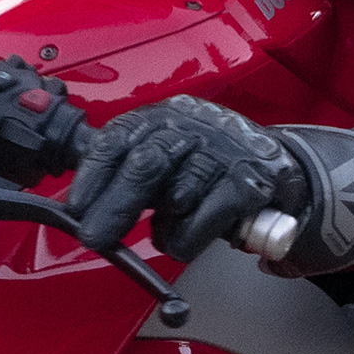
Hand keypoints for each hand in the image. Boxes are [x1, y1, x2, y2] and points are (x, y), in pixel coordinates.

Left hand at [65, 97, 307, 261]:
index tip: (76, 207)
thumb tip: (80, 203)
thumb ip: (126, 169)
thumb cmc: (209, 165)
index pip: (118, 138)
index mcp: (163, 115)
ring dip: (161, 227)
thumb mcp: (164, 153)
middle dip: (114, 206)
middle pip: (145, 163)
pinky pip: (206, 219)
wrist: (277, 167)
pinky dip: (188, 238)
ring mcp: (224, 152)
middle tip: (95, 238)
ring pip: (177, 195)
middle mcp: (193, 126)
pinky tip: (186, 238)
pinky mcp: (250, 181)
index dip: (93, 174)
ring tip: (164, 233)